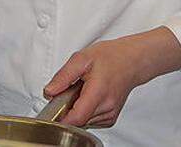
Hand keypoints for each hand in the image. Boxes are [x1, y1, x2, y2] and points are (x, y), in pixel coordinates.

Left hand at [43, 28, 180, 128]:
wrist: (132, 61)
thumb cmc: (111, 57)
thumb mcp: (82, 59)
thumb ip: (63, 76)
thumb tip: (49, 91)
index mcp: (98, 92)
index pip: (76, 118)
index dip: (61, 118)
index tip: (53, 111)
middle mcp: (107, 107)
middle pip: (77, 120)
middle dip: (67, 109)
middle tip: (69, 91)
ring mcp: (110, 115)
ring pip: (83, 122)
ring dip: (76, 110)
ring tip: (82, 92)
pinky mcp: (110, 118)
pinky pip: (90, 121)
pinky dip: (85, 112)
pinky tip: (88, 97)